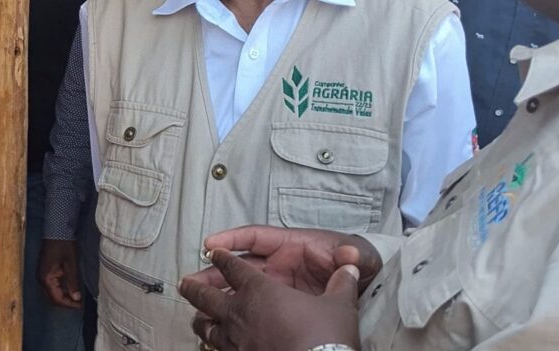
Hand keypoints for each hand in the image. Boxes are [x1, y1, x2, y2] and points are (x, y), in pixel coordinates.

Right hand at [37, 239, 82, 308]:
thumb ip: (73, 283)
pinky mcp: (43, 272)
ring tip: (74, 298)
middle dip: (64, 303)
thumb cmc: (64, 246)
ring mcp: (41, 275)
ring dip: (61, 298)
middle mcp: (41, 279)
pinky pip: (49, 287)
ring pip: (50, 294)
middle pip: (51, 298)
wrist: (56, 231)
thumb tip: (76, 298)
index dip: (68, 304)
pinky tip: (68, 289)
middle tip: (77, 304)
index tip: (79, 306)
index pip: (56, 298)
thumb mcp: (71, 264)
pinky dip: (58, 291)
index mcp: (47, 278)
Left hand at [179, 250, 361, 350]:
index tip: (214, 252)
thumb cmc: (325, 337)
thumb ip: (342, 283)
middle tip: (185, 282)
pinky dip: (213, 343)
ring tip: (197, 316)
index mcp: (259, 290)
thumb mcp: (339, 306)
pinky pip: (217, 348)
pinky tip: (217, 345)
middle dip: (194, 286)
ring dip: (200, 318)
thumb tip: (352, 266)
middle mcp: (239, 311)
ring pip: (205, 325)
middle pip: (205, 294)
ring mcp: (234, 339)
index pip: (233, 266)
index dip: (222, 257)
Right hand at [201, 225, 382, 294]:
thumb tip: (349, 256)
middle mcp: (279, 263)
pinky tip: (218, 321)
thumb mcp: (356, 257)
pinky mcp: (278, 303)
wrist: (365, 279)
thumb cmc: (355, 261)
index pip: (256, 237)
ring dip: (218, 292)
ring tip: (196, 303)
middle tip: (192, 281)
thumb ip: (351, 257)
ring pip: (240, 286)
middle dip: (215, 271)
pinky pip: (251, 304)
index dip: (232, 239)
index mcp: (292, 245)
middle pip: (240, 265)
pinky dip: (234, 311)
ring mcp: (277, 284)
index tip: (211, 245)